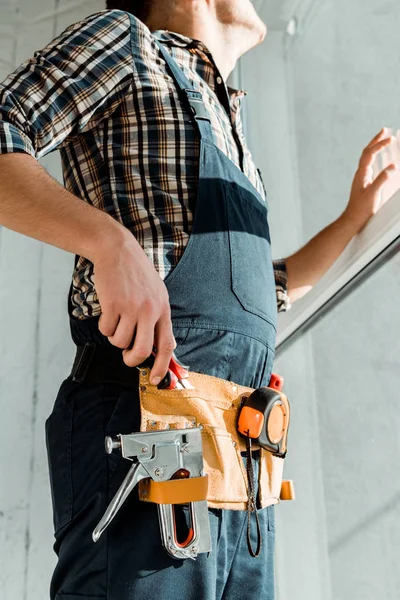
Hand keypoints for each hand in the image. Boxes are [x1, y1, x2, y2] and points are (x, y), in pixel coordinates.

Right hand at [93, 228, 175, 384]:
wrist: (117, 249)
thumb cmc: (135, 273)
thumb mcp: (156, 293)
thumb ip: (158, 318)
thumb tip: (161, 347)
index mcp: (163, 308)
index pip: (167, 344)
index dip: (162, 365)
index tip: (155, 379)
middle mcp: (149, 310)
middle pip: (143, 350)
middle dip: (132, 360)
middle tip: (127, 357)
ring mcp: (131, 307)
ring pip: (120, 341)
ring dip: (115, 338)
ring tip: (116, 321)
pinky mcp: (113, 304)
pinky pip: (106, 330)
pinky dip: (104, 326)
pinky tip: (108, 311)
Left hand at [343, 128, 397, 232]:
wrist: (353, 219)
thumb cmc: (361, 209)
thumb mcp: (373, 193)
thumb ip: (382, 179)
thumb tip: (393, 166)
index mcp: (361, 174)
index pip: (370, 154)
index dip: (380, 144)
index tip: (391, 138)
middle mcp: (360, 173)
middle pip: (367, 152)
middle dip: (376, 140)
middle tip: (385, 130)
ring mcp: (362, 178)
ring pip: (367, 158)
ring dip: (375, 147)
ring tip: (383, 139)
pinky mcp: (364, 183)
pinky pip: (370, 165)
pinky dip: (375, 157)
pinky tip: (379, 159)